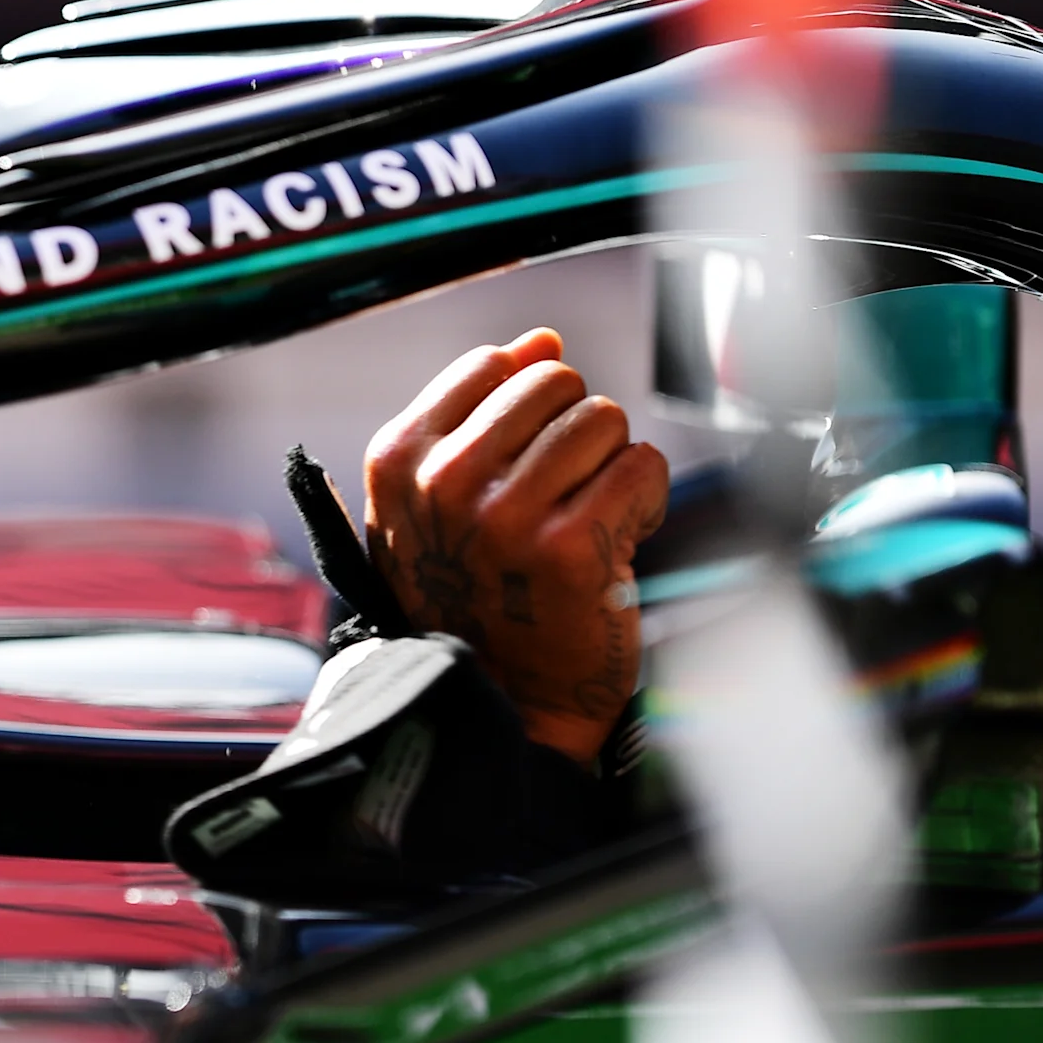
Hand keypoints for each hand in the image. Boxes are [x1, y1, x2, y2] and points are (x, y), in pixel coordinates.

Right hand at [359, 327, 668, 766]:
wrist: (505, 703)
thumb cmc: (474, 597)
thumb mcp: (436, 504)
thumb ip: (475, 414)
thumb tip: (541, 339)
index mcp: (398, 462)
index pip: (493, 366)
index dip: (528, 409)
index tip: (522, 468)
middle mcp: (444, 485)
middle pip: (555, 384)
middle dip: (574, 435)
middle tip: (562, 499)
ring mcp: (505, 518)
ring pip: (602, 421)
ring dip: (610, 468)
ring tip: (588, 521)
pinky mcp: (570, 550)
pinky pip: (641, 467)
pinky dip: (644, 501)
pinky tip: (617, 543)